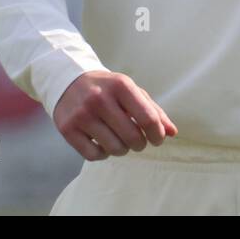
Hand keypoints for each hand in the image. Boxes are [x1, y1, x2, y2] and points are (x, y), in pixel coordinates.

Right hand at [52, 71, 177, 160]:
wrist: (69, 82)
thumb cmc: (108, 89)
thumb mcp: (132, 91)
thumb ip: (154, 111)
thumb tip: (172, 132)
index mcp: (121, 86)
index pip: (147, 118)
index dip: (157, 134)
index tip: (158, 139)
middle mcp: (100, 99)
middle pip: (133, 137)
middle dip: (140, 144)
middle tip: (138, 141)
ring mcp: (82, 115)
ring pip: (114, 149)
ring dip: (123, 150)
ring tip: (121, 140)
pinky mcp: (67, 129)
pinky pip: (94, 155)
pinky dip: (104, 154)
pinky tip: (104, 143)